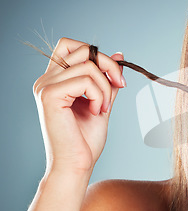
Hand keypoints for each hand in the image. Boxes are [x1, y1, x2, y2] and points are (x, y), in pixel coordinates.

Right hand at [32, 38, 125, 173]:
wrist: (77, 164)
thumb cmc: (86, 140)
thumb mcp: (103, 102)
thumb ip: (107, 80)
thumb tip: (118, 55)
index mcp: (55, 80)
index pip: (71, 46)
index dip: (96, 55)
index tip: (115, 77)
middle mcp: (46, 80)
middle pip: (82, 49)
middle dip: (108, 66)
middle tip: (119, 86)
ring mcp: (45, 86)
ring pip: (88, 66)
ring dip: (105, 88)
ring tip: (103, 108)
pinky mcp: (49, 95)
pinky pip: (85, 80)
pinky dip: (99, 96)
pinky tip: (97, 112)